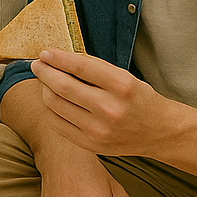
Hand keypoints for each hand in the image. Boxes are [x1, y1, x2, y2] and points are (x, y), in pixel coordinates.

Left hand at [31, 49, 171, 155]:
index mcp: (122, 86)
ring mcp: (99, 130)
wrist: (159, 132)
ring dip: (44, 90)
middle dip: (44, 72)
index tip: (45, 52)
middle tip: (37, 65)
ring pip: (56, 105)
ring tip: (44, 81)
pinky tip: (52, 100)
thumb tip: (59, 58)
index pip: (80, 67)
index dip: (57, 58)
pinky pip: (58, 123)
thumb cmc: (139, 99)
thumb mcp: (124, 77)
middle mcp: (110, 109)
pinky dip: (50, 109)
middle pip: (63, 87)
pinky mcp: (91, 144)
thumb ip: (94, 68)